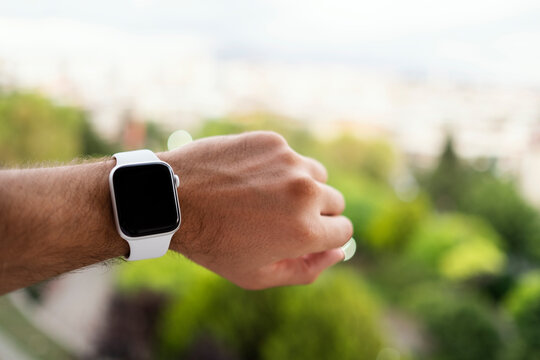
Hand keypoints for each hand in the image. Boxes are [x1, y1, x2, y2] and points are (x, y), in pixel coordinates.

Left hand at [161, 131, 352, 288]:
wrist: (173, 199)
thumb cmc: (213, 244)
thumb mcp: (258, 275)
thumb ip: (307, 270)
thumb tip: (339, 253)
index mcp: (306, 231)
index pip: (344, 231)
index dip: (325, 237)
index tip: (304, 236)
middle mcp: (306, 193)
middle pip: (335, 202)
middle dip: (316, 213)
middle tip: (281, 218)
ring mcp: (289, 162)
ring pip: (317, 176)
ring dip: (302, 187)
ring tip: (266, 197)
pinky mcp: (273, 142)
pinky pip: (290, 157)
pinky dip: (278, 168)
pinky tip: (249, 178)